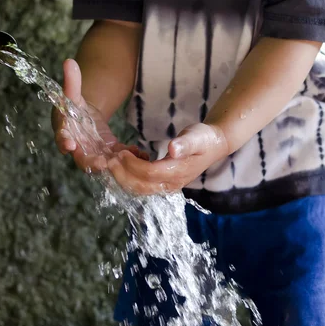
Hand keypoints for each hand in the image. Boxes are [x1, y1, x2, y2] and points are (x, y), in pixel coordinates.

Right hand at [52, 59, 147, 171]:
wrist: (82, 119)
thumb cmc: (73, 108)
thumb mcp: (73, 94)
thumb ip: (71, 80)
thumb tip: (69, 61)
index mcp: (65, 132)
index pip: (62, 139)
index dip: (64, 142)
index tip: (69, 144)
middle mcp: (78, 147)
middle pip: (82, 158)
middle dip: (91, 162)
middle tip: (101, 163)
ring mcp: (93, 152)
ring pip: (102, 162)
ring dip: (113, 163)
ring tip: (125, 159)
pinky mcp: (108, 153)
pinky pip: (117, 157)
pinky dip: (127, 156)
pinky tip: (139, 153)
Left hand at [107, 123, 227, 194]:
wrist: (213, 145)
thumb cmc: (204, 138)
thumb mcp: (197, 136)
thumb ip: (185, 144)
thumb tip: (173, 149)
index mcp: (178, 173)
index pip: (149, 173)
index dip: (132, 165)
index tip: (121, 152)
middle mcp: (172, 184)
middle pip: (140, 186)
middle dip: (122, 174)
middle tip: (111, 160)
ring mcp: (167, 186)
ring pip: (139, 188)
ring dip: (124, 177)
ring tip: (115, 161)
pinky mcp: (163, 184)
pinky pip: (143, 185)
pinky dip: (130, 176)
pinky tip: (129, 161)